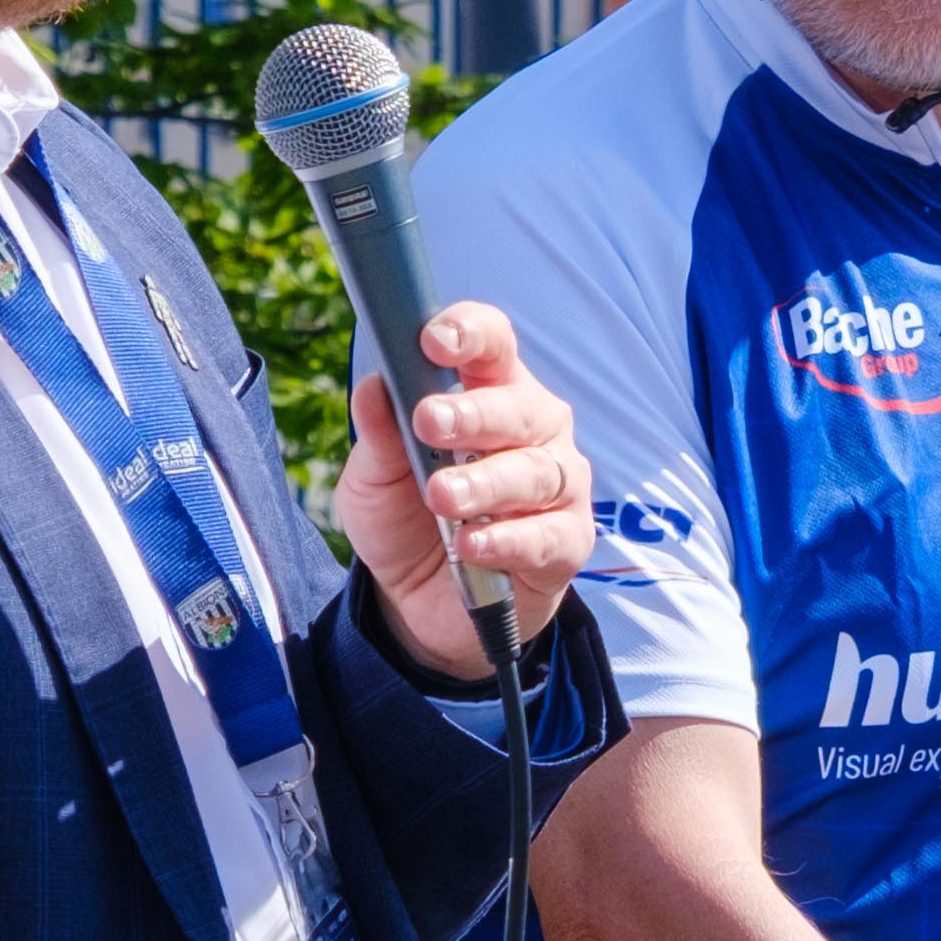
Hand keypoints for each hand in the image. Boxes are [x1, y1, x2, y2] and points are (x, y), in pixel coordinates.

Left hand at [335, 302, 594, 681]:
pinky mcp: (567, 543)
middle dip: (474, 413)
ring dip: (486, 483)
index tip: (433, 341)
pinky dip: (508, 540)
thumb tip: (374, 387)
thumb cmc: (406, 520)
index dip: (470, 334)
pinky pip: (548, 536)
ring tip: (442, 497)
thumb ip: (379, 437)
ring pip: (536, 472)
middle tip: (429, 423)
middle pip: (520, 407)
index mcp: (489, 394)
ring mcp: (558, 486)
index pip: (493, 346)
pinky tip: (472, 545)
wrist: (420, 605)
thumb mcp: (373, 480)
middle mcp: (535, 431)